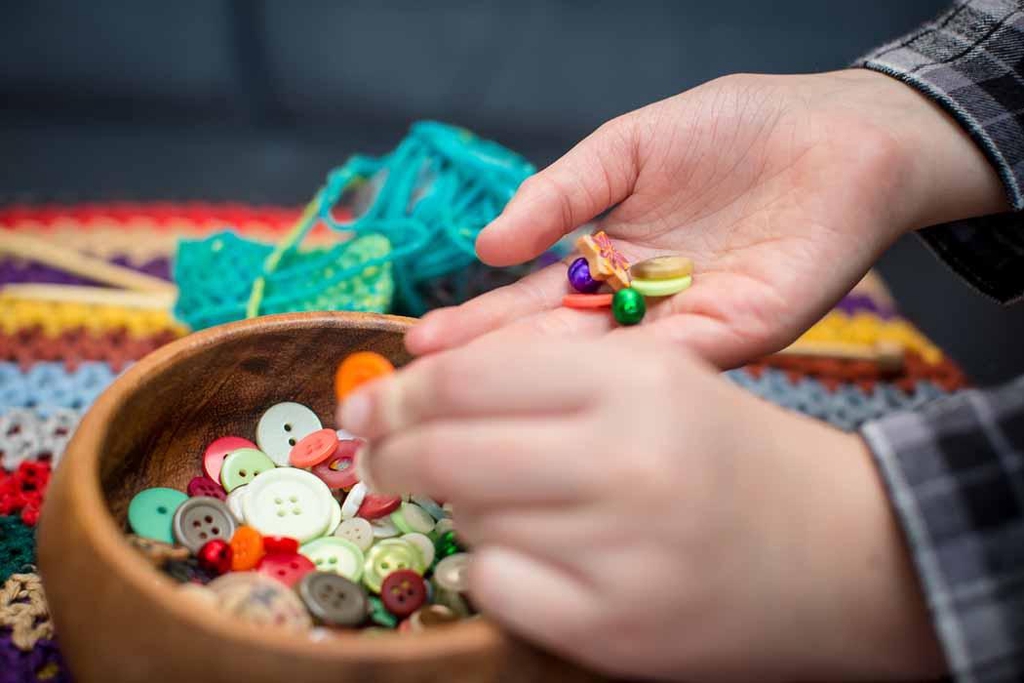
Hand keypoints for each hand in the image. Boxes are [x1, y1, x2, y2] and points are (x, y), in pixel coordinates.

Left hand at [341, 333, 945, 679]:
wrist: (843, 550)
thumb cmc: (732, 454)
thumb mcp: (654, 381)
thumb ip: (537, 378)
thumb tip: (407, 395)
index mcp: (636, 380)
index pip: (470, 377)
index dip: (401, 393)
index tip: (369, 403)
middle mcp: (626, 462)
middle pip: (447, 452)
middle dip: (391, 454)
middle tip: (378, 457)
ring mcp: (620, 554)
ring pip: (467, 520)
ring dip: (463, 507)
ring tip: (506, 500)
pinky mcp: (616, 629)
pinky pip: (496, 586)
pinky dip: (495, 567)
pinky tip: (535, 553)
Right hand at [407, 70, 1005, 367]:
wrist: (838, 130)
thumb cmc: (736, 129)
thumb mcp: (628, 148)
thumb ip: (562, 195)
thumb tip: (487, 245)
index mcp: (613, 261)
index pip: (534, 301)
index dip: (480, 321)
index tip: (424, 342)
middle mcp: (642, 306)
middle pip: (559, 344)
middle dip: (494, 366)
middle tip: (428, 392)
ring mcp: (688, 326)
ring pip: (604, 363)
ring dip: (542, 381)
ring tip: (473, 400)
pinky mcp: (738, 333)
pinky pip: (669, 357)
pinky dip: (617, 372)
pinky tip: (561, 384)